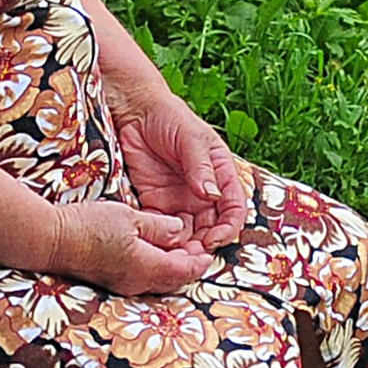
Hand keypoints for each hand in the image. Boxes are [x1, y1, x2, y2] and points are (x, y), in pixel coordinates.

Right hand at [46, 200, 218, 294]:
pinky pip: (143, 278)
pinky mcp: (111, 281)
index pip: (185, 270)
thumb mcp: (129, 217)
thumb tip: (179, 231)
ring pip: (159, 281)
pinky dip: (155, 267)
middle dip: (189, 265)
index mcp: (146, 266)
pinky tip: (153, 251)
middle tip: (198, 246)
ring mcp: (123, 284)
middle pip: (174, 280)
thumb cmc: (88, 226)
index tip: (208, 249)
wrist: (50, 240)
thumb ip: (158, 226)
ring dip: (172, 267)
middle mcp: (137, 282)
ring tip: (178, 247)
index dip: (200, 261)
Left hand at [114, 93, 251, 250]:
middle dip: (205, 244)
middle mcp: (203, 192)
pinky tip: (159, 247)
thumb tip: (212, 195)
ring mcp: (179, 199)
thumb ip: (201, 167)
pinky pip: (163, 228)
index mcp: (220, 175)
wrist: (134, 111)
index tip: (215, 238)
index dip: (228, 227)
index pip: (233, 208)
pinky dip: (164, 240)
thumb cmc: (169, 117)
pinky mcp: (156, 203)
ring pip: (189, 233)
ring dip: (185, 247)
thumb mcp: (191, 138)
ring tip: (176, 257)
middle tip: (193, 257)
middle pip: (212, 227)